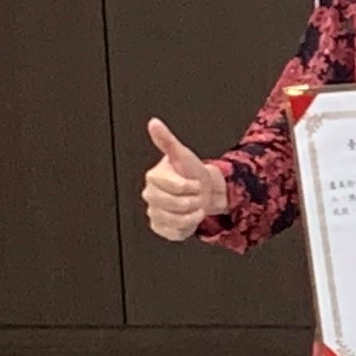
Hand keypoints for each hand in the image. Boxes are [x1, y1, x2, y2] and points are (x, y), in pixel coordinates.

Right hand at [138, 116, 228, 240]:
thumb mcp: (183, 154)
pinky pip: (176, 233)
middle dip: (195, 199)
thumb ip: (166, 141)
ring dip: (194, 214)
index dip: (191, 185)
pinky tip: (189, 218)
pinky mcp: (161, 228)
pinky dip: (188, 228)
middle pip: (176, 204)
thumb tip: (153, 122)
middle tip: (196, 194)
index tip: (194, 182)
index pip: (175, 186)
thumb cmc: (192, 172)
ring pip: (177, 220)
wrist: (205, 191)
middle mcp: (150, 196)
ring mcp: (154, 213)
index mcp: (153, 178)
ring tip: (195, 206)